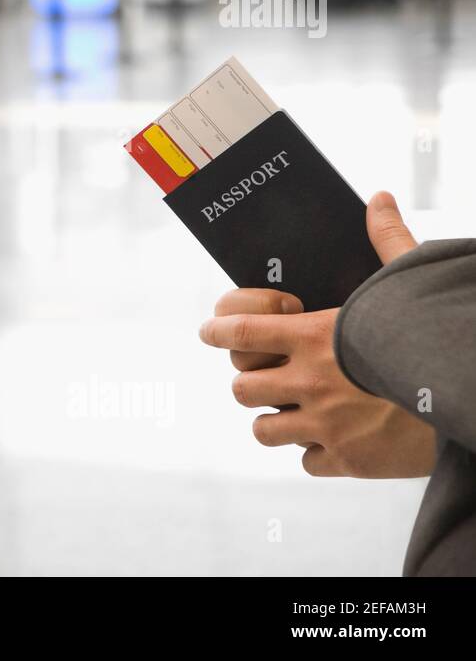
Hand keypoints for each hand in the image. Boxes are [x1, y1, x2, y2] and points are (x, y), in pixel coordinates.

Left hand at [200, 192, 436, 477]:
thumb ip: (387, 241)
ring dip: (275, 420)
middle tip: (266, 376)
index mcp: (314, 337)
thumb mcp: (408, 283)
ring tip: (295, 409)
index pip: (238, 332)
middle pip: (241, 387)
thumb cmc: (433, 334)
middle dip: (250, 381)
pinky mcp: (347, 460)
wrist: (469, 392)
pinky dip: (315, 452)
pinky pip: (307, 461)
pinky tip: (333, 437)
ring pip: (263, 430)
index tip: (209, 331)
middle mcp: (311, 382)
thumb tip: (378, 199)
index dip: (216, 331)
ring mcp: (326, 425)